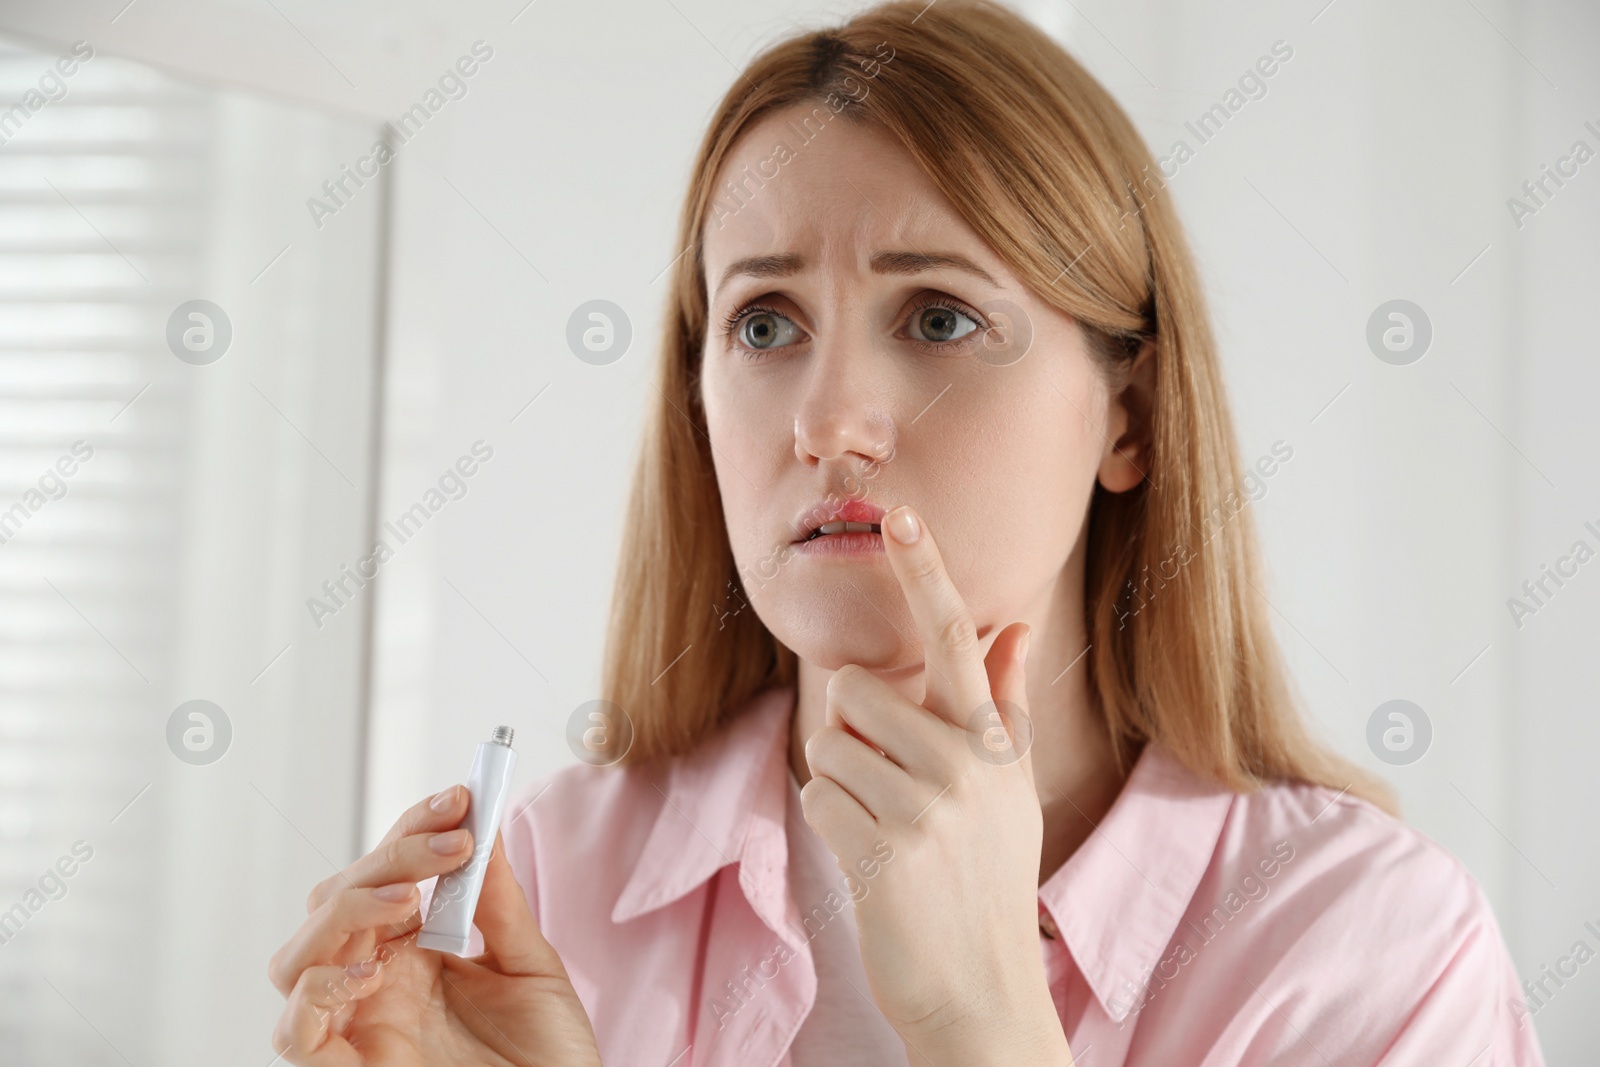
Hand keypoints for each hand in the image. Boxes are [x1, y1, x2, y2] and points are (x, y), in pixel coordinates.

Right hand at [268, 784, 600, 1065]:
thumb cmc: (547, 1059)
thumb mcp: (530, 968)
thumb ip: (498, 903)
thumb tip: (483, 823)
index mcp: (413, 954)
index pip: (387, 874)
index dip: (413, 830)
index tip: (460, 798)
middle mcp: (374, 986)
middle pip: (333, 903)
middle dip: (386, 858)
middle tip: (451, 842)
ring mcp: (355, 1029)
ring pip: (294, 959)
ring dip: (343, 912)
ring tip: (405, 896)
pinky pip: (292, 1034)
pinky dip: (317, 991)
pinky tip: (372, 971)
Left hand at [799, 503, 1071, 1065]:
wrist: (978, 984)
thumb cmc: (987, 873)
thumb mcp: (1010, 785)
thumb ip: (1006, 700)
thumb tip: (1015, 622)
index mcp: (990, 739)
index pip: (953, 636)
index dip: (925, 573)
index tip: (899, 515)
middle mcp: (962, 763)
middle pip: (854, 691)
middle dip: (854, 731)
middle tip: (889, 784)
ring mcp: (923, 807)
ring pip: (829, 744)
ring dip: (841, 783)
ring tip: (885, 826)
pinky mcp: (880, 849)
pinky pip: (817, 798)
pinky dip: (831, 826)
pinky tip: (872, 859)